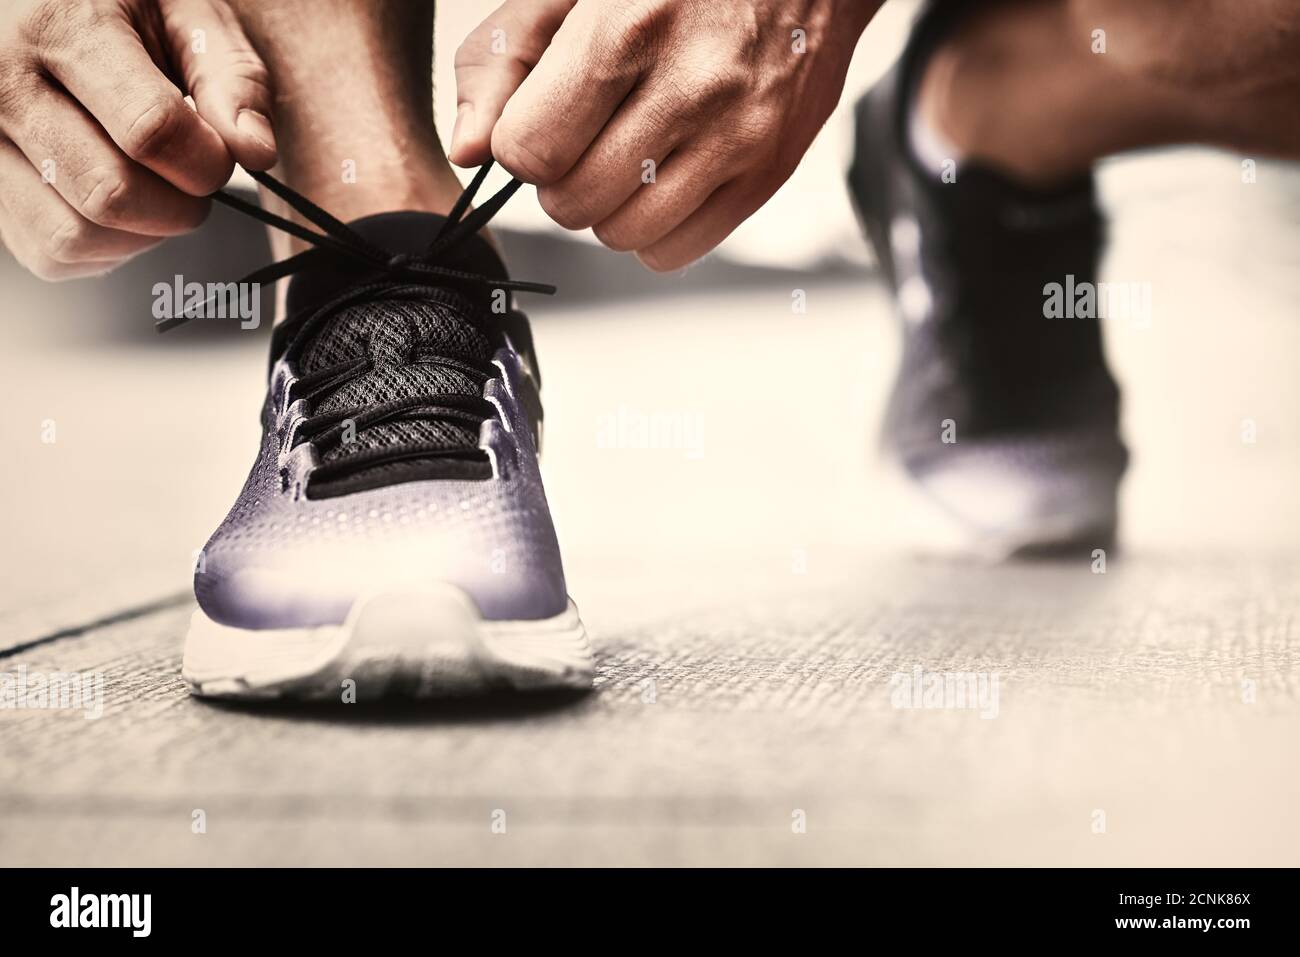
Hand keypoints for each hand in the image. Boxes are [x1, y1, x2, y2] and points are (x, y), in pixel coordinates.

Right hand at [0, 0, 274, 279]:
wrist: (38, 6)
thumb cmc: (121, 6)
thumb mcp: (187, 13)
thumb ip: (231, 78)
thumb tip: (255, 152)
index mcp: (61, 27)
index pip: (150, 130)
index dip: (207, 162)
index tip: (220, 153)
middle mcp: (3, 84)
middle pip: (111, 193)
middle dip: (180, 204)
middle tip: (193, 174)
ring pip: (75, 236)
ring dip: (142, 233)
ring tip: (158, 187)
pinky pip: (51, 253)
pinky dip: (104, 247)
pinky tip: (121, 204)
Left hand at [451, 0, 874, 270]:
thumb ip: (502, 60)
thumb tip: (469, 152)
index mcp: (631, 25)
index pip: (534, 149)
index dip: (522, 143)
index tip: (540, 120)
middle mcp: (694, 85)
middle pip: (575, 201)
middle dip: (560, 178)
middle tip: (584, 136)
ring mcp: (740, 136)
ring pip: (622, 235)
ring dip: (605, 208)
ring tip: (625, 153)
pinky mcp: (770, 172)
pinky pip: (676, 251)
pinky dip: (651, 230)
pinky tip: (661, 178)